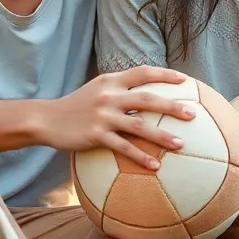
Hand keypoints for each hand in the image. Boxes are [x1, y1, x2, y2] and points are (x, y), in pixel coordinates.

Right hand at [43, 66, 196, 170]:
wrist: (46, 119)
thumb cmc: (76, 106)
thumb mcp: (96, 90)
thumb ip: (118, 89)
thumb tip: (146, 94)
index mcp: (110, 81)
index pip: (142, 72)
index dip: (164, 75)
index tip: (184, 80)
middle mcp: (109, 96)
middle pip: (146, 98)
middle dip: (171, 106)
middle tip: (192, 114)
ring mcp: (102, 116)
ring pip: (139, 125)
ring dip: (161, 136)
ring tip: (180, 144)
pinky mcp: (95, 135)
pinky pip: (123, 147)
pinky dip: (141, 157)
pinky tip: (155, 166)